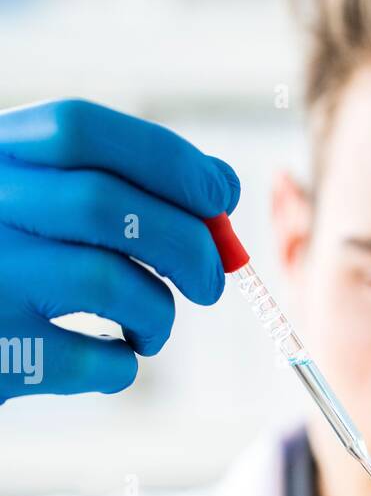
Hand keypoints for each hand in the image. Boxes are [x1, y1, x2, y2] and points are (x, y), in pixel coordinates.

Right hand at [0, 98, 238, 401]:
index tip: (220, 196)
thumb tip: (223, 186)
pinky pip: (91, 361)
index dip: (167, 160)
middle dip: (187, 245)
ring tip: (150, 329)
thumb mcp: (35, 200)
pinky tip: (110, 359)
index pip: (80, 129)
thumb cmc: (8, 263)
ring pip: (107, 282)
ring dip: (158, 312)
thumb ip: (118, 181)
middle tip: (210, 282)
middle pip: (106, 205)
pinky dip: (123, 365)